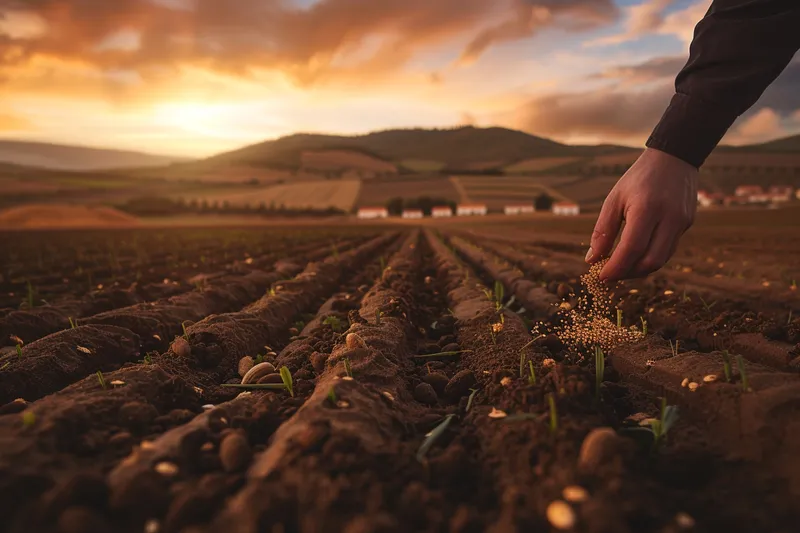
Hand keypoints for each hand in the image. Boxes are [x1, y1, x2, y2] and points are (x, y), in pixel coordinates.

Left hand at [586, 147, 697, 280]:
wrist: (674, 158)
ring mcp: (682, 222)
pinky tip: (636, 256)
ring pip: (661, 260)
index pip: (631, 249)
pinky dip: (650, 258)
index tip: (601, 277)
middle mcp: (669, 218)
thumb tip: (592, 260)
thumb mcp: (614, 199)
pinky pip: (668, 250)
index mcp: (647, 208)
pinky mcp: (687, 224)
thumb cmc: (639, 178)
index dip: (616, 267)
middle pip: (650, 261)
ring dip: (639, 269)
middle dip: (628, 273)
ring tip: (621, 267)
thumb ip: (603, 231)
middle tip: (610, 274)